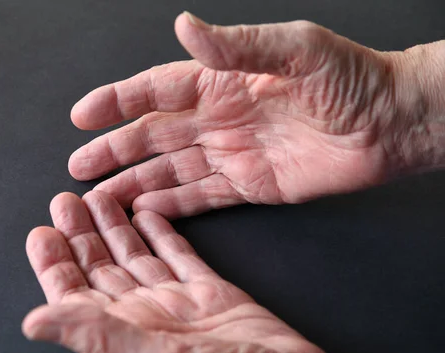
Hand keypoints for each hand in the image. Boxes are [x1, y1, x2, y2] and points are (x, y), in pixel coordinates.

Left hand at [22, 191, 340, 352]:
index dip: (55, 264)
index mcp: (123, 333)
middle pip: (102, 268)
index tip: (42, 231)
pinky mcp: (210, 292)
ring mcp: (177, 303)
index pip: (75, 293)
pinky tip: (148, 214)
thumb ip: (94, 335)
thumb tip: (33, 322)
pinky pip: (178, 255)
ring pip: (137, 257)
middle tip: (67, 201)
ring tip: (101, 197)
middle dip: (82, 234)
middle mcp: (145, 316)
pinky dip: (162, 234)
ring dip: (116, 228)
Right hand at [67, 13, 405, 218]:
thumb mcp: (296, 49)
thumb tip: (185, 27)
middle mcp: (219, 118)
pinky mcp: (248, 186)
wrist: (389, 125)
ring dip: (134, 181)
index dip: (117, 102)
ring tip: (100, 196)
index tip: (82, 114)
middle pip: (153, 135)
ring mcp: (231, 154)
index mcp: (223, 81)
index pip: (157, 90)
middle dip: (114, 150)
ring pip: (170, 170)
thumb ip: (237, 45)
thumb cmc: (351, 79)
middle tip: (79, 165)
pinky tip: (144, 210)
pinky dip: (171, 204)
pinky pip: (201, 196)